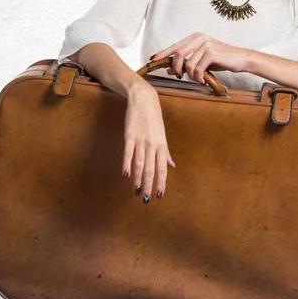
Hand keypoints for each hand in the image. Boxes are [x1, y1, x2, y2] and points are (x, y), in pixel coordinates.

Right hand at [123, 86, 175, 202]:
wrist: (143, 99)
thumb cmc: (153, 118)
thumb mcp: (162, 135)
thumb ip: (166, 152)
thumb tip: (172, 166)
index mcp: (162, 145)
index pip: (162, 168)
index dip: (161, 182)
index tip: (160, 195)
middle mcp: (152, 144)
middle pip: (151, 169)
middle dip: (149, 185)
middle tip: (147, 199)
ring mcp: (141, 140)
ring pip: (139, 163)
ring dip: (137, 179)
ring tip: (136, 191)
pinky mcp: (129, 135)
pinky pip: (128, 153)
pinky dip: (127, 164)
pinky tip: (125, 175)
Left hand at [150, 33, 250, 83]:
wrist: (240, 59)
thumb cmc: (221, 60)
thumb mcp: (202, 60)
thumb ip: (187, 63)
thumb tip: (170, 70)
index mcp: (195, 38)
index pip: (174, 46)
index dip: (162, 54)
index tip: (152, 60)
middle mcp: (199, 38)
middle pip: (178, 54)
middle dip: (175, 68)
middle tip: (178, 76)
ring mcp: (205, 44)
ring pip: (188, 63)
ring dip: (190, 75)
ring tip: (197, 79)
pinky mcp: (212, 52)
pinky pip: (197, 68)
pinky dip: (198, 76)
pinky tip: (203, 79)